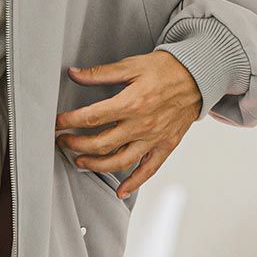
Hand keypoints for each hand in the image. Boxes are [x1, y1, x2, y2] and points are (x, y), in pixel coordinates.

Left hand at [54, 49, 200, 196]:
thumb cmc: (165, 69)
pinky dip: (134, 183)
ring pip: (120, 161)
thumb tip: (74, 74)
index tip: (57, 123)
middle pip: (101, 144)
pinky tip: (120, 191)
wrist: (199, 76)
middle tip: (64, 142)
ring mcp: (154, 138)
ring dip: (96, 165)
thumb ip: (101, 73)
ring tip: (80, 162)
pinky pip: (148, 170)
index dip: (70, 122)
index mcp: (131, 103)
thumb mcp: (132, 65)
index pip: (92, 118)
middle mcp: (141, 125)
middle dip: (77, 145)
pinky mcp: (165, 146)